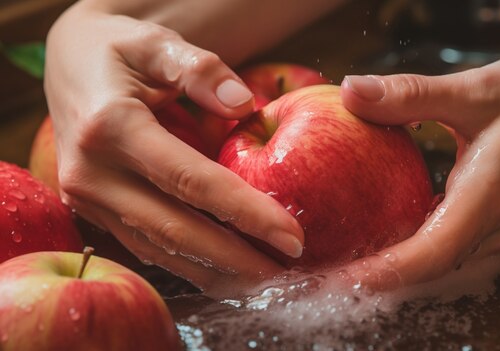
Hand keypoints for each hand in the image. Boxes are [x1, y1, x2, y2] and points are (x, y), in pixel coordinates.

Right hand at [44, 4, 303, 294]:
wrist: (67, 65)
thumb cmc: (116, 51)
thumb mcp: (155, 42)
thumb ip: (200, 70)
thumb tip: (245, 106)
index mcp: (112, 127)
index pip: (191, 181)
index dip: (245, 212)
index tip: (290, 235)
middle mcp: (94, 174)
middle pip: (177, 230)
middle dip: (236, 258)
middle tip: (285, 273)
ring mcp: (88, 198)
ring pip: (160, 249)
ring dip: (215, 271)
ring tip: (264, 281)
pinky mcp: (94, 211)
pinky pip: (146, 246)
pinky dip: (189, 263)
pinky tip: (224, 271)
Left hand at [338, 37, 499, 288]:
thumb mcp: (473, 89)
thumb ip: (410, 95)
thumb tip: (354, 92)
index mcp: (492, 196)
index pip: (433, 251)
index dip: (389, 271)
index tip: (346, 277)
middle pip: (434, 267)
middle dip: (383, 275)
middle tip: (332, 271)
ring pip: (445, 262)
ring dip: (400, 266)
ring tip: (351, 258)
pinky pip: (455, 249)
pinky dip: (420, 250)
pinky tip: (393, 237)